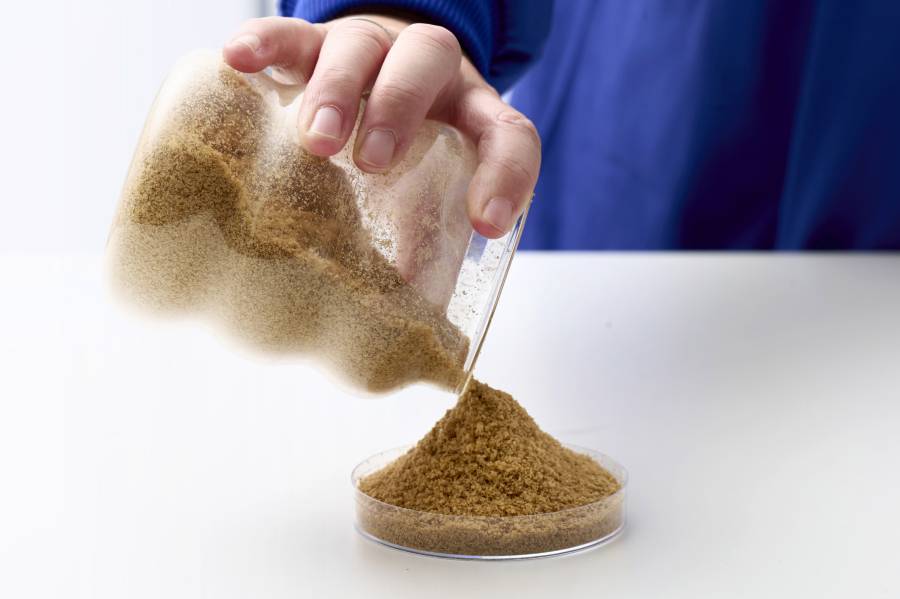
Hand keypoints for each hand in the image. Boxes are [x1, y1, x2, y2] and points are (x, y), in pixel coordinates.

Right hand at [223, 15, 539, 238]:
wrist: (380, 74)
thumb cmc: (409, 151)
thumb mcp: (429, 188)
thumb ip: (426, 241)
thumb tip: (407, 329)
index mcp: (470, 113)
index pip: (508, 133)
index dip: (506, 176)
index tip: (483, 225)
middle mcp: (427, 71)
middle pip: (426, 61)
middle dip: (399, 109)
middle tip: (372, 163)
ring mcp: (370, 49)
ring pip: (359, 46)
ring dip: (338, 90)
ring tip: (315, 140)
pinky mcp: (314, 43)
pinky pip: (291, 34)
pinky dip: (267, 44)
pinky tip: (239, 62)